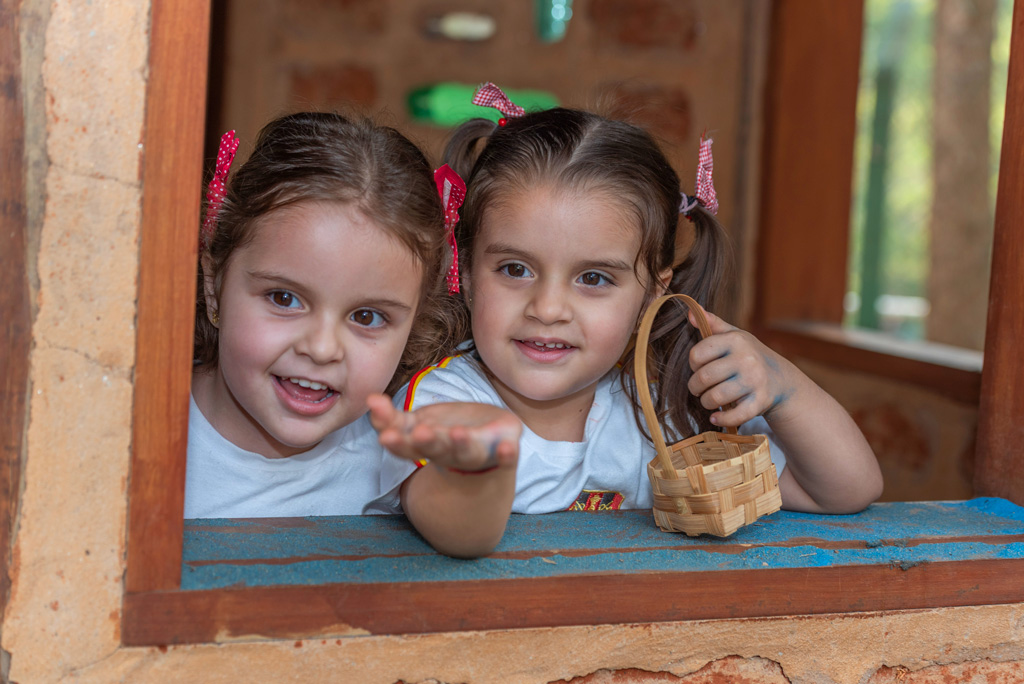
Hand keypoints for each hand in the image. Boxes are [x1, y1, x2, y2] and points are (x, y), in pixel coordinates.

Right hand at [367, 394, 520, 472]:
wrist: (486, 453)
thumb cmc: (445, 435)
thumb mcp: (416, 425)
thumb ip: (391, 418)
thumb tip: (369, 398)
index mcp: (427, 445)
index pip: (408, 445)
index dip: (397, 441)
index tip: (385, 435)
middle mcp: (450, 453)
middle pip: (437, 449)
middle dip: (428, 442)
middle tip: (420, 434)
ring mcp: (477, 454)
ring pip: (467, 452)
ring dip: (461, 444)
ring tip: (458, 434)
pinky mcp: (502, 454)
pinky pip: (506, 458)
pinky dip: (508, 454)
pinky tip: (509, 447)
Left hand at [685, 308, 796, 427]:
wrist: (781, 379)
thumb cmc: (748, 355)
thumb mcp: (734, 336)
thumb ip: (712, 324)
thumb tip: (689, 312)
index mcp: (736, 340)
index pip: (697, 354)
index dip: (693, 364)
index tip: (698, 367)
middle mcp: (746, 359)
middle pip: (703, 377)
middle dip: (695, 386)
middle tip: (698, 388)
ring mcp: (754, 381)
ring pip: (714, 397)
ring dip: (705, 402)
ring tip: (708, 399)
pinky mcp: (760, 402)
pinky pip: (734, 416)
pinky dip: (720, 419)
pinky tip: (715, 417)